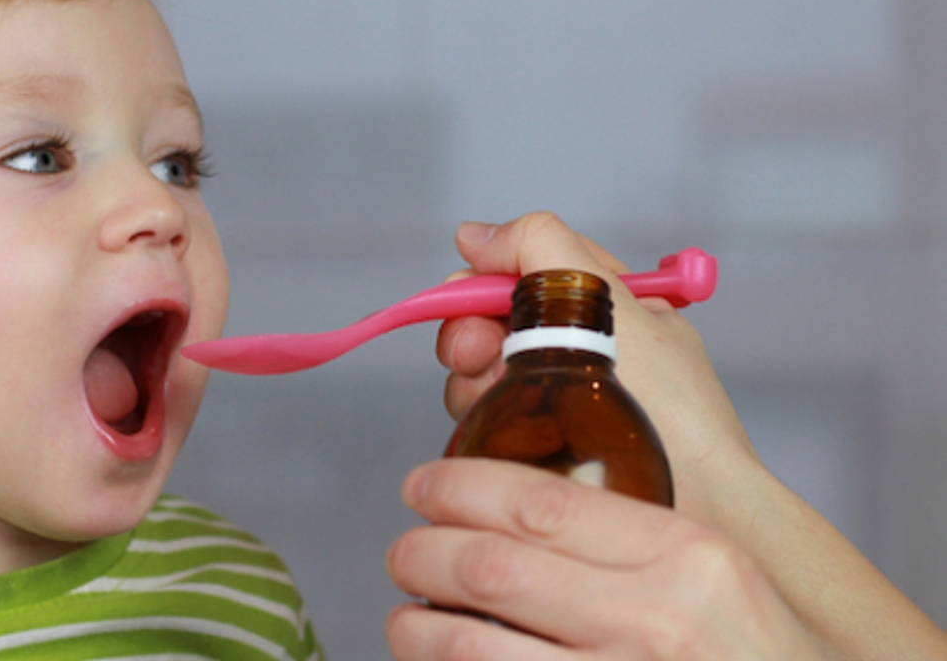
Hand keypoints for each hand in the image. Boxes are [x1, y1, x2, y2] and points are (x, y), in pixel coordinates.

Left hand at [385, 458, 822, 659]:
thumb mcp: (725, 586)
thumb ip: (641, 547)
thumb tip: (527, 514)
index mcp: (689, 559)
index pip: (539, 502)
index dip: (460, 487)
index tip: (424, 484)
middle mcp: (657, 621)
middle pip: (490, 567)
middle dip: (422, 553)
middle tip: (403, 552)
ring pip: (471, 647)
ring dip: (417, 632)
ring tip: (403, 622)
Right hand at [435, 213, 754, 522]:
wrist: (698, 503)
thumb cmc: (675, 409)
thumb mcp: (612, 298)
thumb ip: (541, 246)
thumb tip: (474, 236)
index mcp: (603, 303)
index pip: (521, 271)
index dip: (483, 282)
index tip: (463, 299)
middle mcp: (577, 348)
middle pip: (490, 323)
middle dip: (471, 335)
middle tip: (478, 357)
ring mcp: (556, 401)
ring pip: (480, 375)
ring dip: (474, 384)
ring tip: (502, 403)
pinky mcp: (540, 449)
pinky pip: (486, 422)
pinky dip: (483, 422)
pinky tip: (505, 435)